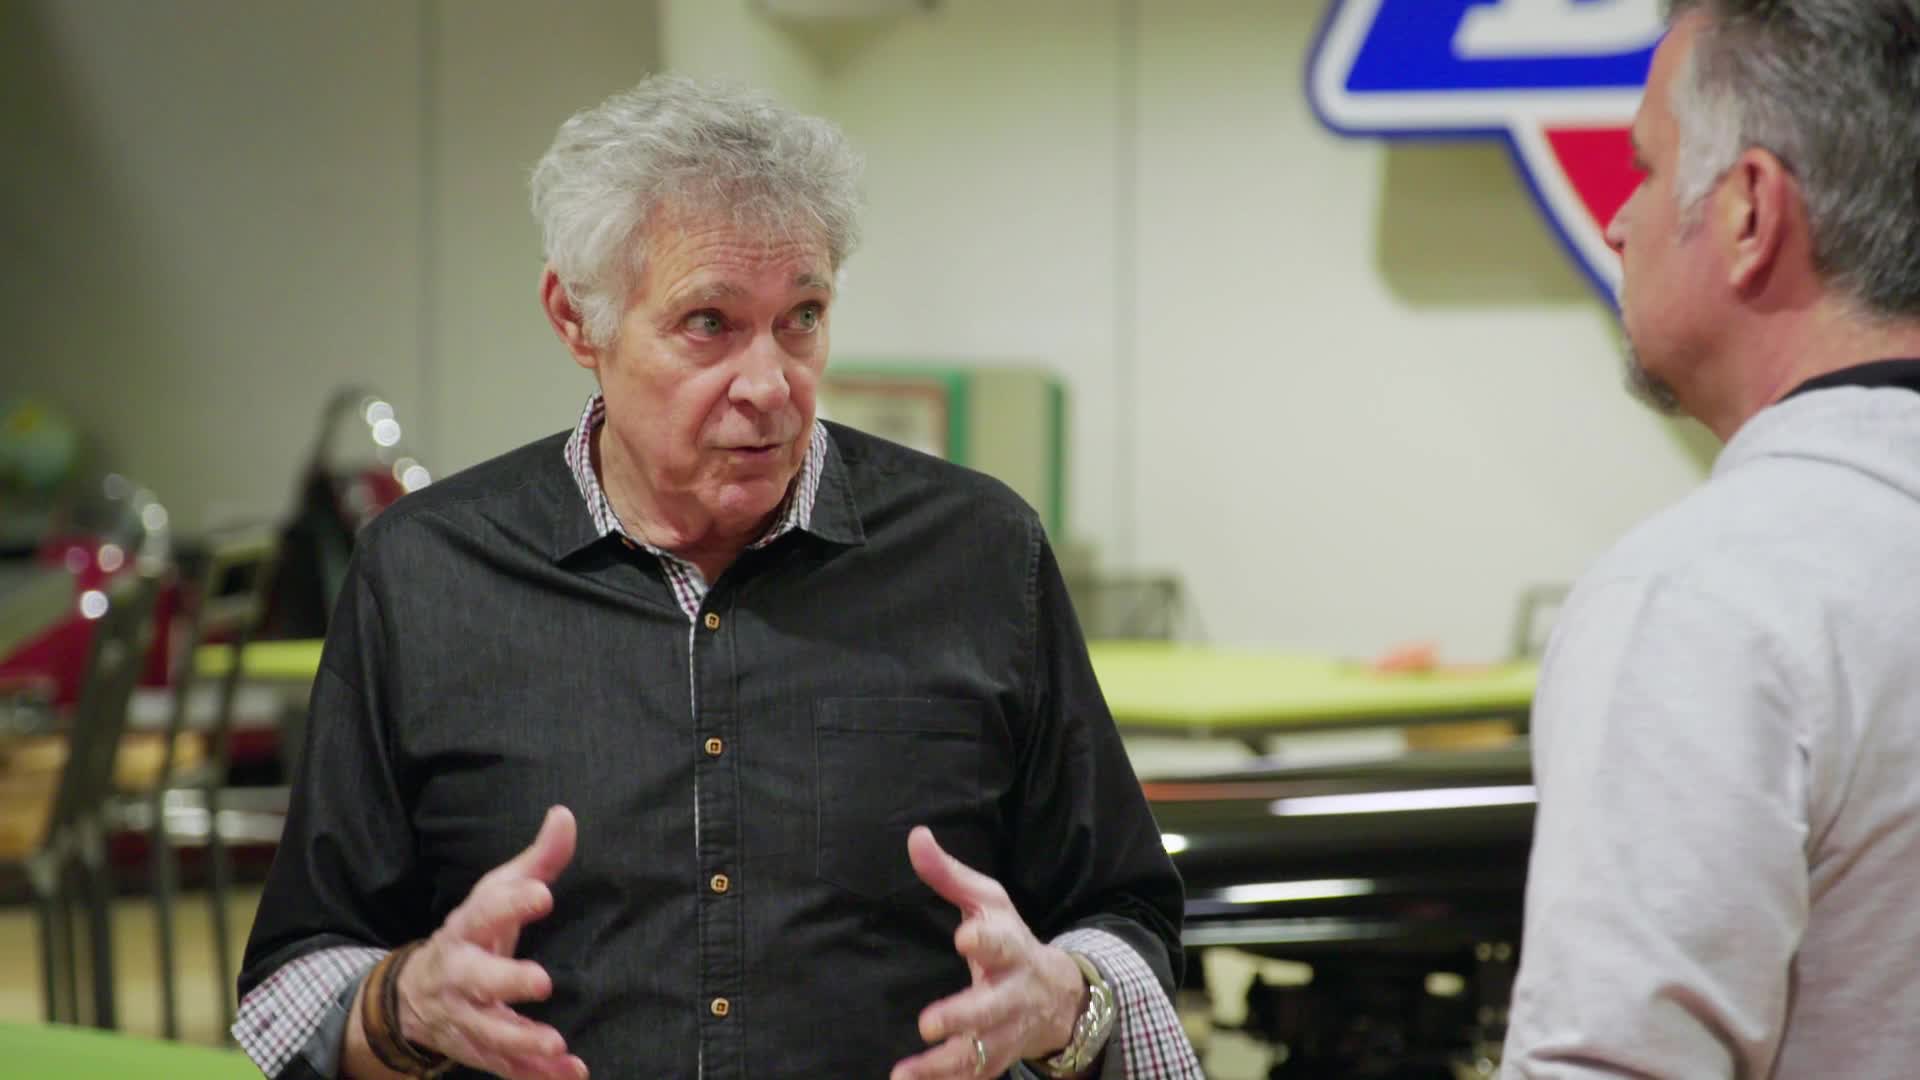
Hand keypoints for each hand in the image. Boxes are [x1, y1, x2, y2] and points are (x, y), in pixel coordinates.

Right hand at [395, 805, 587, 1079]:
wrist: (416, 994)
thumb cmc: (474, 934)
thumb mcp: (497, 893)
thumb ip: (536, 862)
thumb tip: (566, 815)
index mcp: (466, 929)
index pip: (485, 911)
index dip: (512, 903)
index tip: (543, 895)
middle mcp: (459, 976)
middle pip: (476, 980)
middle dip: (505, 983)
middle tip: (542, 982)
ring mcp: (464, 1017)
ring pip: (486, 1033)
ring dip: (520, 1042)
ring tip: (556, 1046)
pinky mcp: (477, 1050)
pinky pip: (503, 1067)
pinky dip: (533, 1075)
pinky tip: (569, 1074)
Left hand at [890, 827, 1087, 1079]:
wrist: (1059, 998)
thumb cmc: (1010, 940)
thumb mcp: (988, 903)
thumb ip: (949, 875)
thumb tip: (915, 836)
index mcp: (1010, 949)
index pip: (1000, 942)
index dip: (984, 940)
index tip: (963, 937)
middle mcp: (1012, 995)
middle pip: (990, 1009)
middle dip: (962, 1016)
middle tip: (928, 1023)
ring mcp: (1006, 1034)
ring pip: (979, 1054)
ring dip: (944, 1066)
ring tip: (906, 1073)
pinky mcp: (996, 1061)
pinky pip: (974, 1079)